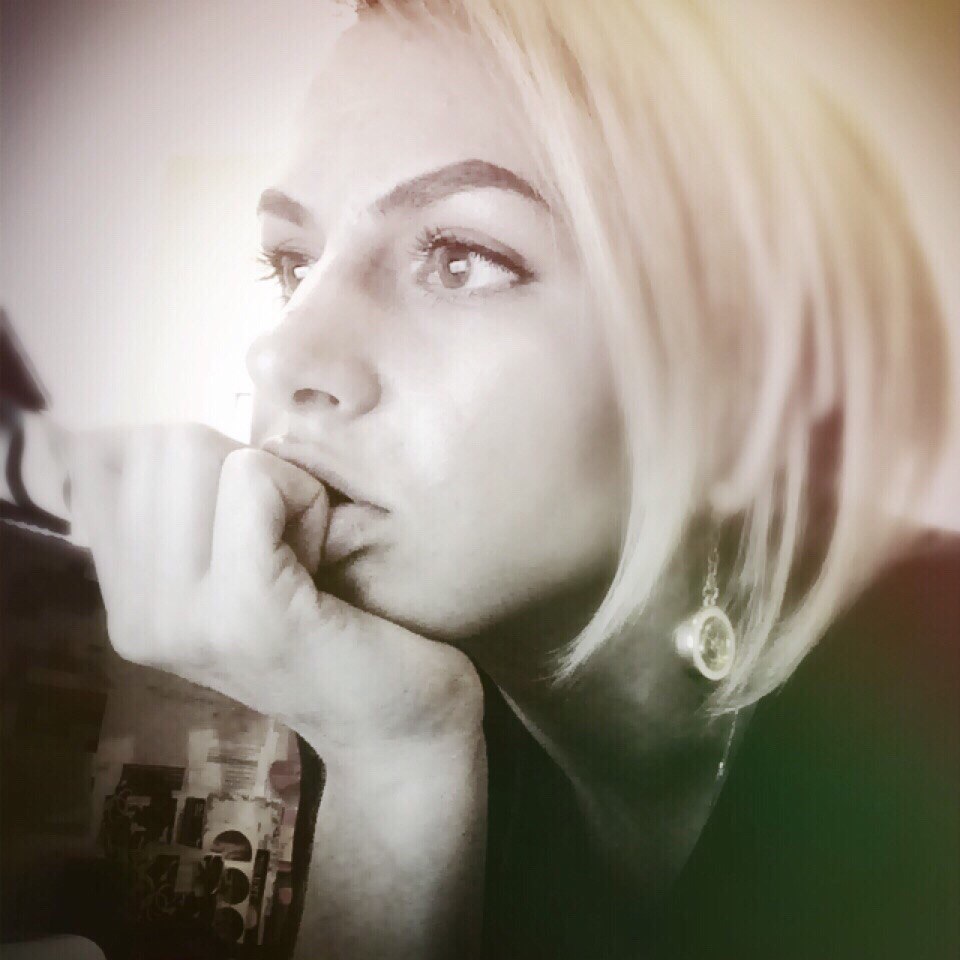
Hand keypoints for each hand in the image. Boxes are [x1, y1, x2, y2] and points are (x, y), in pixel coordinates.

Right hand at [65, 423, 481, 751]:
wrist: (401, 730)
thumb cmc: (340, 632)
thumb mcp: (238, 570)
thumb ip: (179, 512)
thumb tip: (97, 432)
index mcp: (127, 603)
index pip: (105, 457)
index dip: (198, 461)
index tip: (250, 527)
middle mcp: (135, 616)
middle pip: (160, 444)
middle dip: (242, 467)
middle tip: (288, 543)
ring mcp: (182, 617)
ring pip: (202, 452)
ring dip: (279, 483)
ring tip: (307, 556)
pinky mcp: (244, 608)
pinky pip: (251, 479)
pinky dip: (303, 496)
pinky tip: (325, 557)